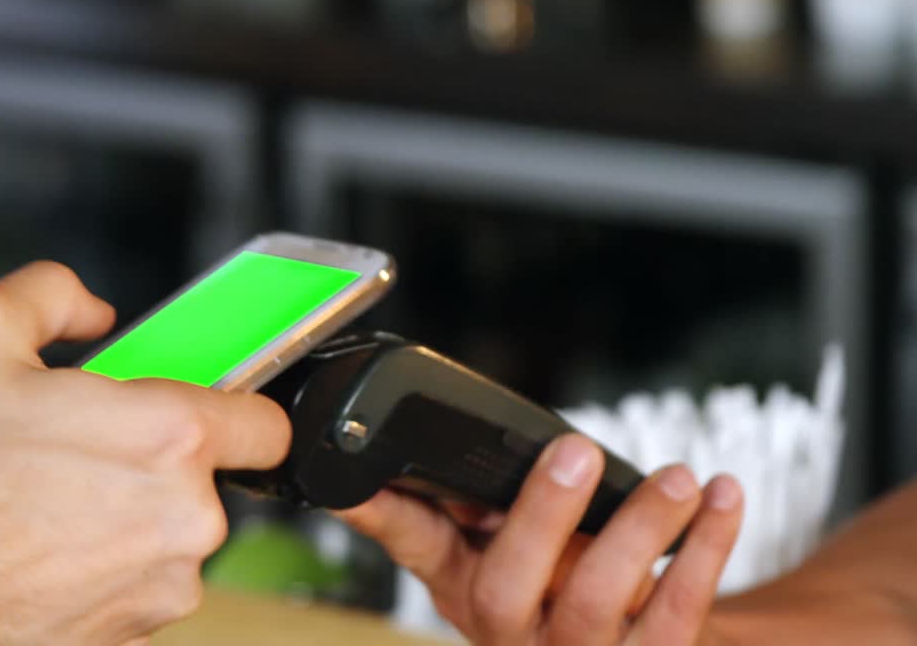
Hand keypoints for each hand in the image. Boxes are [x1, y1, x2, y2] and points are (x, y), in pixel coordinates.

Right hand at [0, 262, 291, 645]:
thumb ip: (50, 293)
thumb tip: (92, 309)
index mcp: (169, 436)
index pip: (267, 424)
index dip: (239, 412)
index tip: (210, 414)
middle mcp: (187, 518)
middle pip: (208, 479)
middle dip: (156, 464)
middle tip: (86, 456)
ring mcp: (167, 584)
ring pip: (174, 537)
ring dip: (131, 520)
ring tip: (55, 509)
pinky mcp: (140, 633)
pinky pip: (143, 585)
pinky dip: (108, 570)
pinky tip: (49, 556)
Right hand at [336, 434, 743, 645]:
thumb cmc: (571, 580)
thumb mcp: (518, 548)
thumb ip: (491, 505)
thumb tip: (469, 451)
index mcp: (465, 583)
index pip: (410, 542)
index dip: (378, 514)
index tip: (354, 483)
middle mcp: (508, 630)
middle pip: (510, 583)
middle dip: (544, 513)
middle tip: (577, 450)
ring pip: (598, 601)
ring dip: (643, 530)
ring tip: (679, 479)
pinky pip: (677, 615)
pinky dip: (706, 550)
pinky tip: (723, 500)